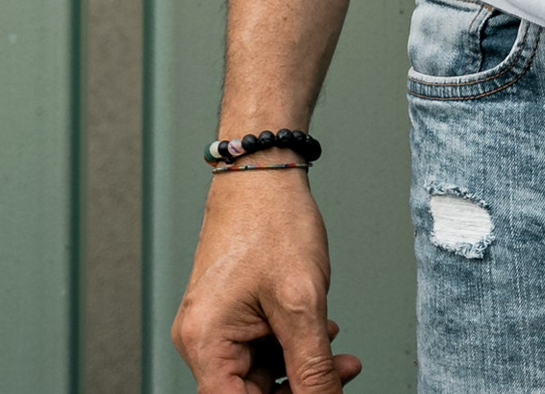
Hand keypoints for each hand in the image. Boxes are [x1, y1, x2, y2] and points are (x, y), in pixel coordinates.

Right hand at [171, 168, 364, 390]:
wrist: (264, 172)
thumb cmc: (270, 220)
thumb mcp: (302, 303)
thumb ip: (313, 367)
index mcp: (205, 341)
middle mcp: (202, 338)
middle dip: (299, 388)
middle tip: (342, 374)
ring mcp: (216, 327)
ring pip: (262, 374)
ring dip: (303, 368)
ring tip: (340, 352)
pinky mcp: (232, 316)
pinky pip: (263, 349)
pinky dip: (295, 346)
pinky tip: (323, 332)